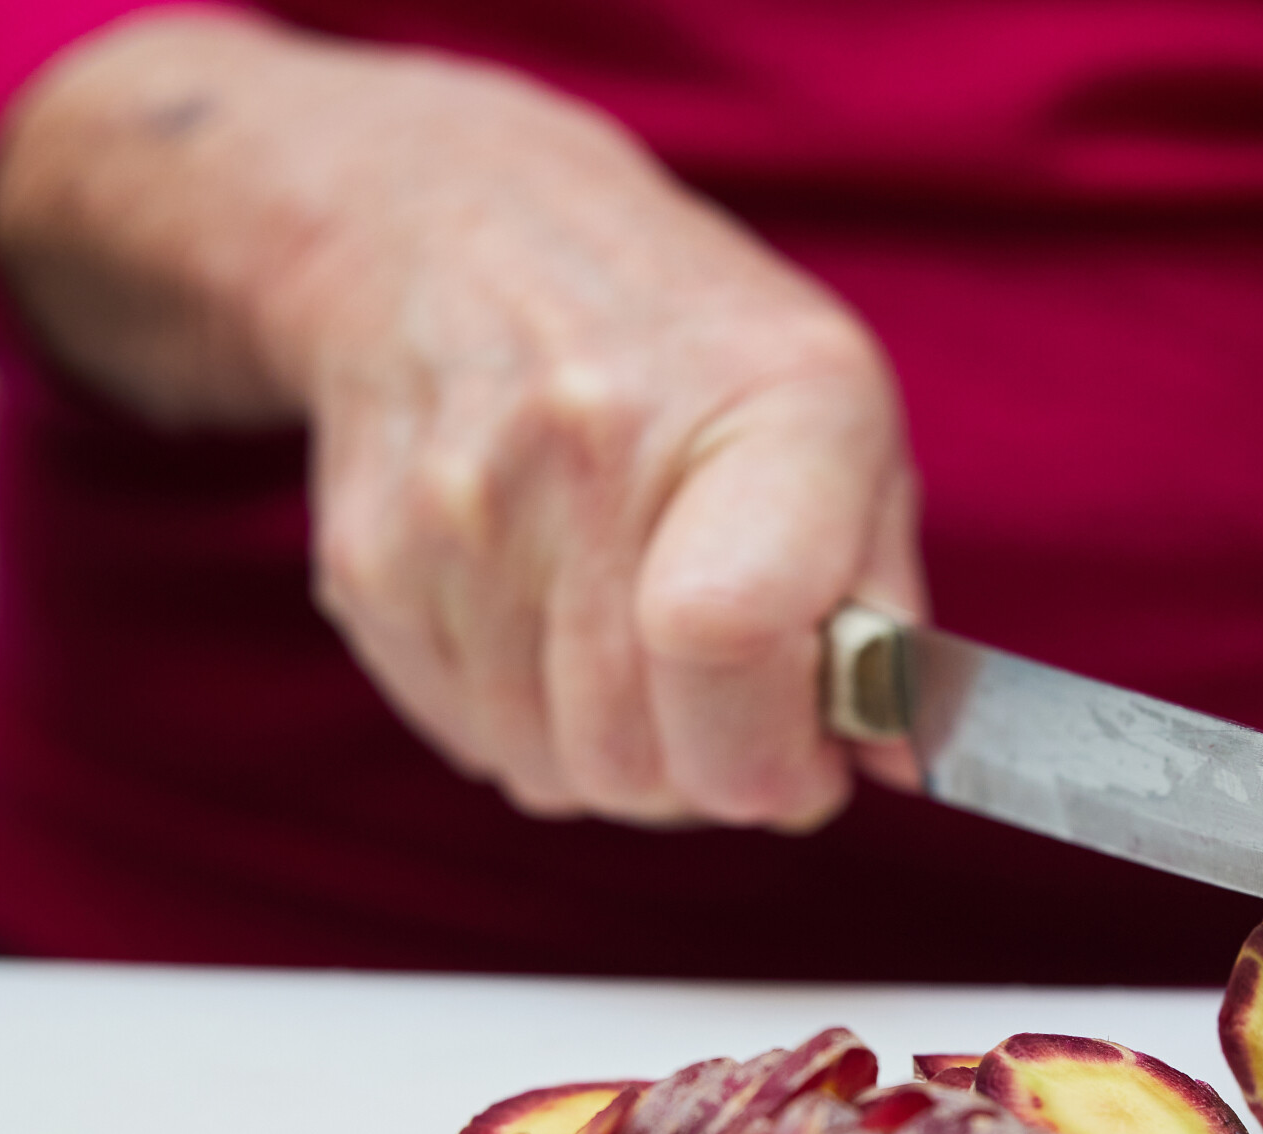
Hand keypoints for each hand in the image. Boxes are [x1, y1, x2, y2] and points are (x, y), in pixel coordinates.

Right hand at [0, 13, 921, 828]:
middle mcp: (593, 444)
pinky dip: (532, 725)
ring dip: (617, 755)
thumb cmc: (686, 346)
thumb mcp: (840, 418)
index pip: (730, 636)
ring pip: (559, 776)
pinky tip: (550, 620)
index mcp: (761, 402)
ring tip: (634, 641)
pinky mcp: (369, 567)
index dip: (777, 751)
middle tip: (728, 700)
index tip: (807, 751)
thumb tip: (892, 759)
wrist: (450, 229)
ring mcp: (461, 510)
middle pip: (645, 761)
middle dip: (708, 771)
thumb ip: (883, 599)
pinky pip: (479, 745)